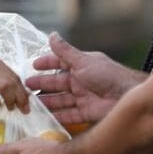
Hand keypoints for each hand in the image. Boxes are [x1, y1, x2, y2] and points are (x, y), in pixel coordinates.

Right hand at [0, 56, 29, 112]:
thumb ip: (0, 77)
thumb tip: (20, 91)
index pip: (14, 75)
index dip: (23, 89)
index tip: (28, 100)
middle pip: (13, 81)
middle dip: (22, 97)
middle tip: (24, 108)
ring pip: (6, 87)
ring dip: (12, 100)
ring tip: (12, 108)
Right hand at [25, 33, 143, 125]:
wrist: (127, 97)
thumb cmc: (108, 75)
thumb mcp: (83, 61)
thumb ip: (65, 51)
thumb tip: (52, 35)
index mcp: (82, 66)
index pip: (61, 63)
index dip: (47, 64)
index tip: (33, 66)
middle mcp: (82, 81)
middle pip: (58, 84)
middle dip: (42, 85)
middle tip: (25, 87)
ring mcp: (84, 98)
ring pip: (61, 100)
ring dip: (47, 102)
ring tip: (30, 104)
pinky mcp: (87, 113)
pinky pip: (69, 115)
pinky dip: (57, 117)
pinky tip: (45, 118)